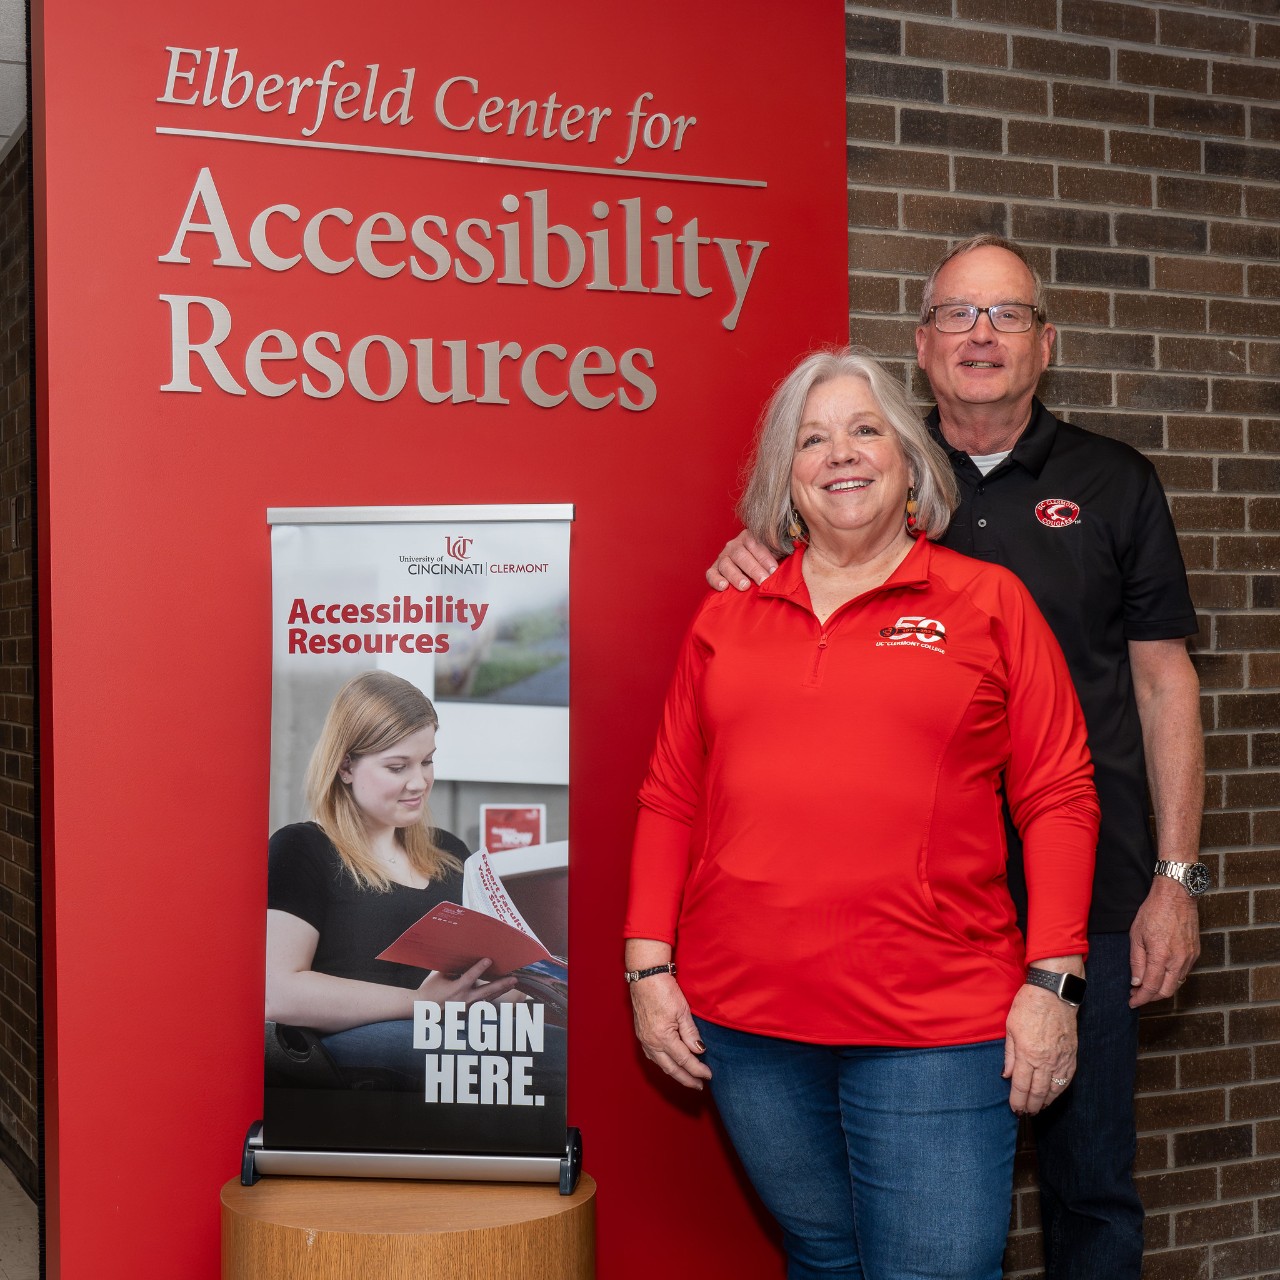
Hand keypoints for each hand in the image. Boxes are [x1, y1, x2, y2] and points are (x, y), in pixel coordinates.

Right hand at [417, 956, 516, 1006]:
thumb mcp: (439, 976)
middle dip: (501, 984)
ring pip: (488, 999)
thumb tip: (464, 956)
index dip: (479, 968)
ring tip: (512, 983)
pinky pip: (483, 1004)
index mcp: (455, 989)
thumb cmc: (430, 990)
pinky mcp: (468, 1013)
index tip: (488, 959)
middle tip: (514, 978)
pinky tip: (500, 991)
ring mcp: (467, 1008)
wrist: (422, 1010)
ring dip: (500, 990)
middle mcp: (463, 1000)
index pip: (469, 977)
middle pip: (486, 991)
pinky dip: (492, 997)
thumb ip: (453, 967)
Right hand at [630, 974, 711, 1089]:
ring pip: (661, 1064)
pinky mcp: (641, 1034)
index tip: (709, 1076)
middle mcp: (651, 1042)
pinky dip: (664, 1064)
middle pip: (671, 1068)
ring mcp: (644, 1039)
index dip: (697, 1070)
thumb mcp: (683, 1010)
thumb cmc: (664, 990)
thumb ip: (691, 1033)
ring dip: (675, 1073)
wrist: (645, 977)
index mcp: (663, 1038)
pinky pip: (653, 1056)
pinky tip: (670, 1064)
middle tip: (699, 1086)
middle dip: (686, 1079)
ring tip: (687, 1078)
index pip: (684, 1060)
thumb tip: (699, 1051)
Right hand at [706, 531, 777, 591]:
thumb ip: (783, 551)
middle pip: (741, 554)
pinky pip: (711, 574)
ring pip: (726, 564)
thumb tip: (798, 549)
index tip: (774, 570)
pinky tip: (724, 587)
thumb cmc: (768, 563)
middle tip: (763, 581)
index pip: (756, 545)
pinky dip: (716, 580)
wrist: (753, 568)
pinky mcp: (714, 569)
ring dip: (735, 575)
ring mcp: (723, 557)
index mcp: (750, 538)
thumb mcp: (776, 553)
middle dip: (753, 568)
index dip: (765, 557)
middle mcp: (734, 545)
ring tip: (744, 586)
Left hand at [1003, 985, 1076, 1114]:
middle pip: (1038, 1091)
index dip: (1018, 1101)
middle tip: (1025, 1115)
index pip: (1021, 1085)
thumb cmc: (1028, 1006)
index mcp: (1027, 1053)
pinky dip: (1060, 1091)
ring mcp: (1061, 1059)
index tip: (1015, 1110)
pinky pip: (1067, 1079)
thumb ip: (1009, 1054)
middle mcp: (1045, 1060)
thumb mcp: (1010, 1027)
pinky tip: (1054, 1095)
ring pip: (1054, 1089)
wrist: (1054, 993)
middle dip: (1031, 1105)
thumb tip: (1006, 1075)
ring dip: (1046, 1101)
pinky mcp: (1072, 1055)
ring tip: (1038, 1108)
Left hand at [1129, 875, 1200, 1007]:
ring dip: (1162, 988)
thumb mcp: (1136, 935)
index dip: (1141, 998)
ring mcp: (1189, 957)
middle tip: (1137, 994)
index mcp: (1162, 956)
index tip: (1132, 1002)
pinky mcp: (1195, 952)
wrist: (1176, 895)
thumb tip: (1136, 982)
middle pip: (1167, 991)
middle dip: (1151, 997)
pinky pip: (1183, 972)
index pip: (1151, 987)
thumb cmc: (1153, 911)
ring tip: (1146, 984)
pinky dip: (1172, 978)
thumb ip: (1136, 961)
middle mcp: (1179, 960)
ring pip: (1176, 983)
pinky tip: (1161, 973)